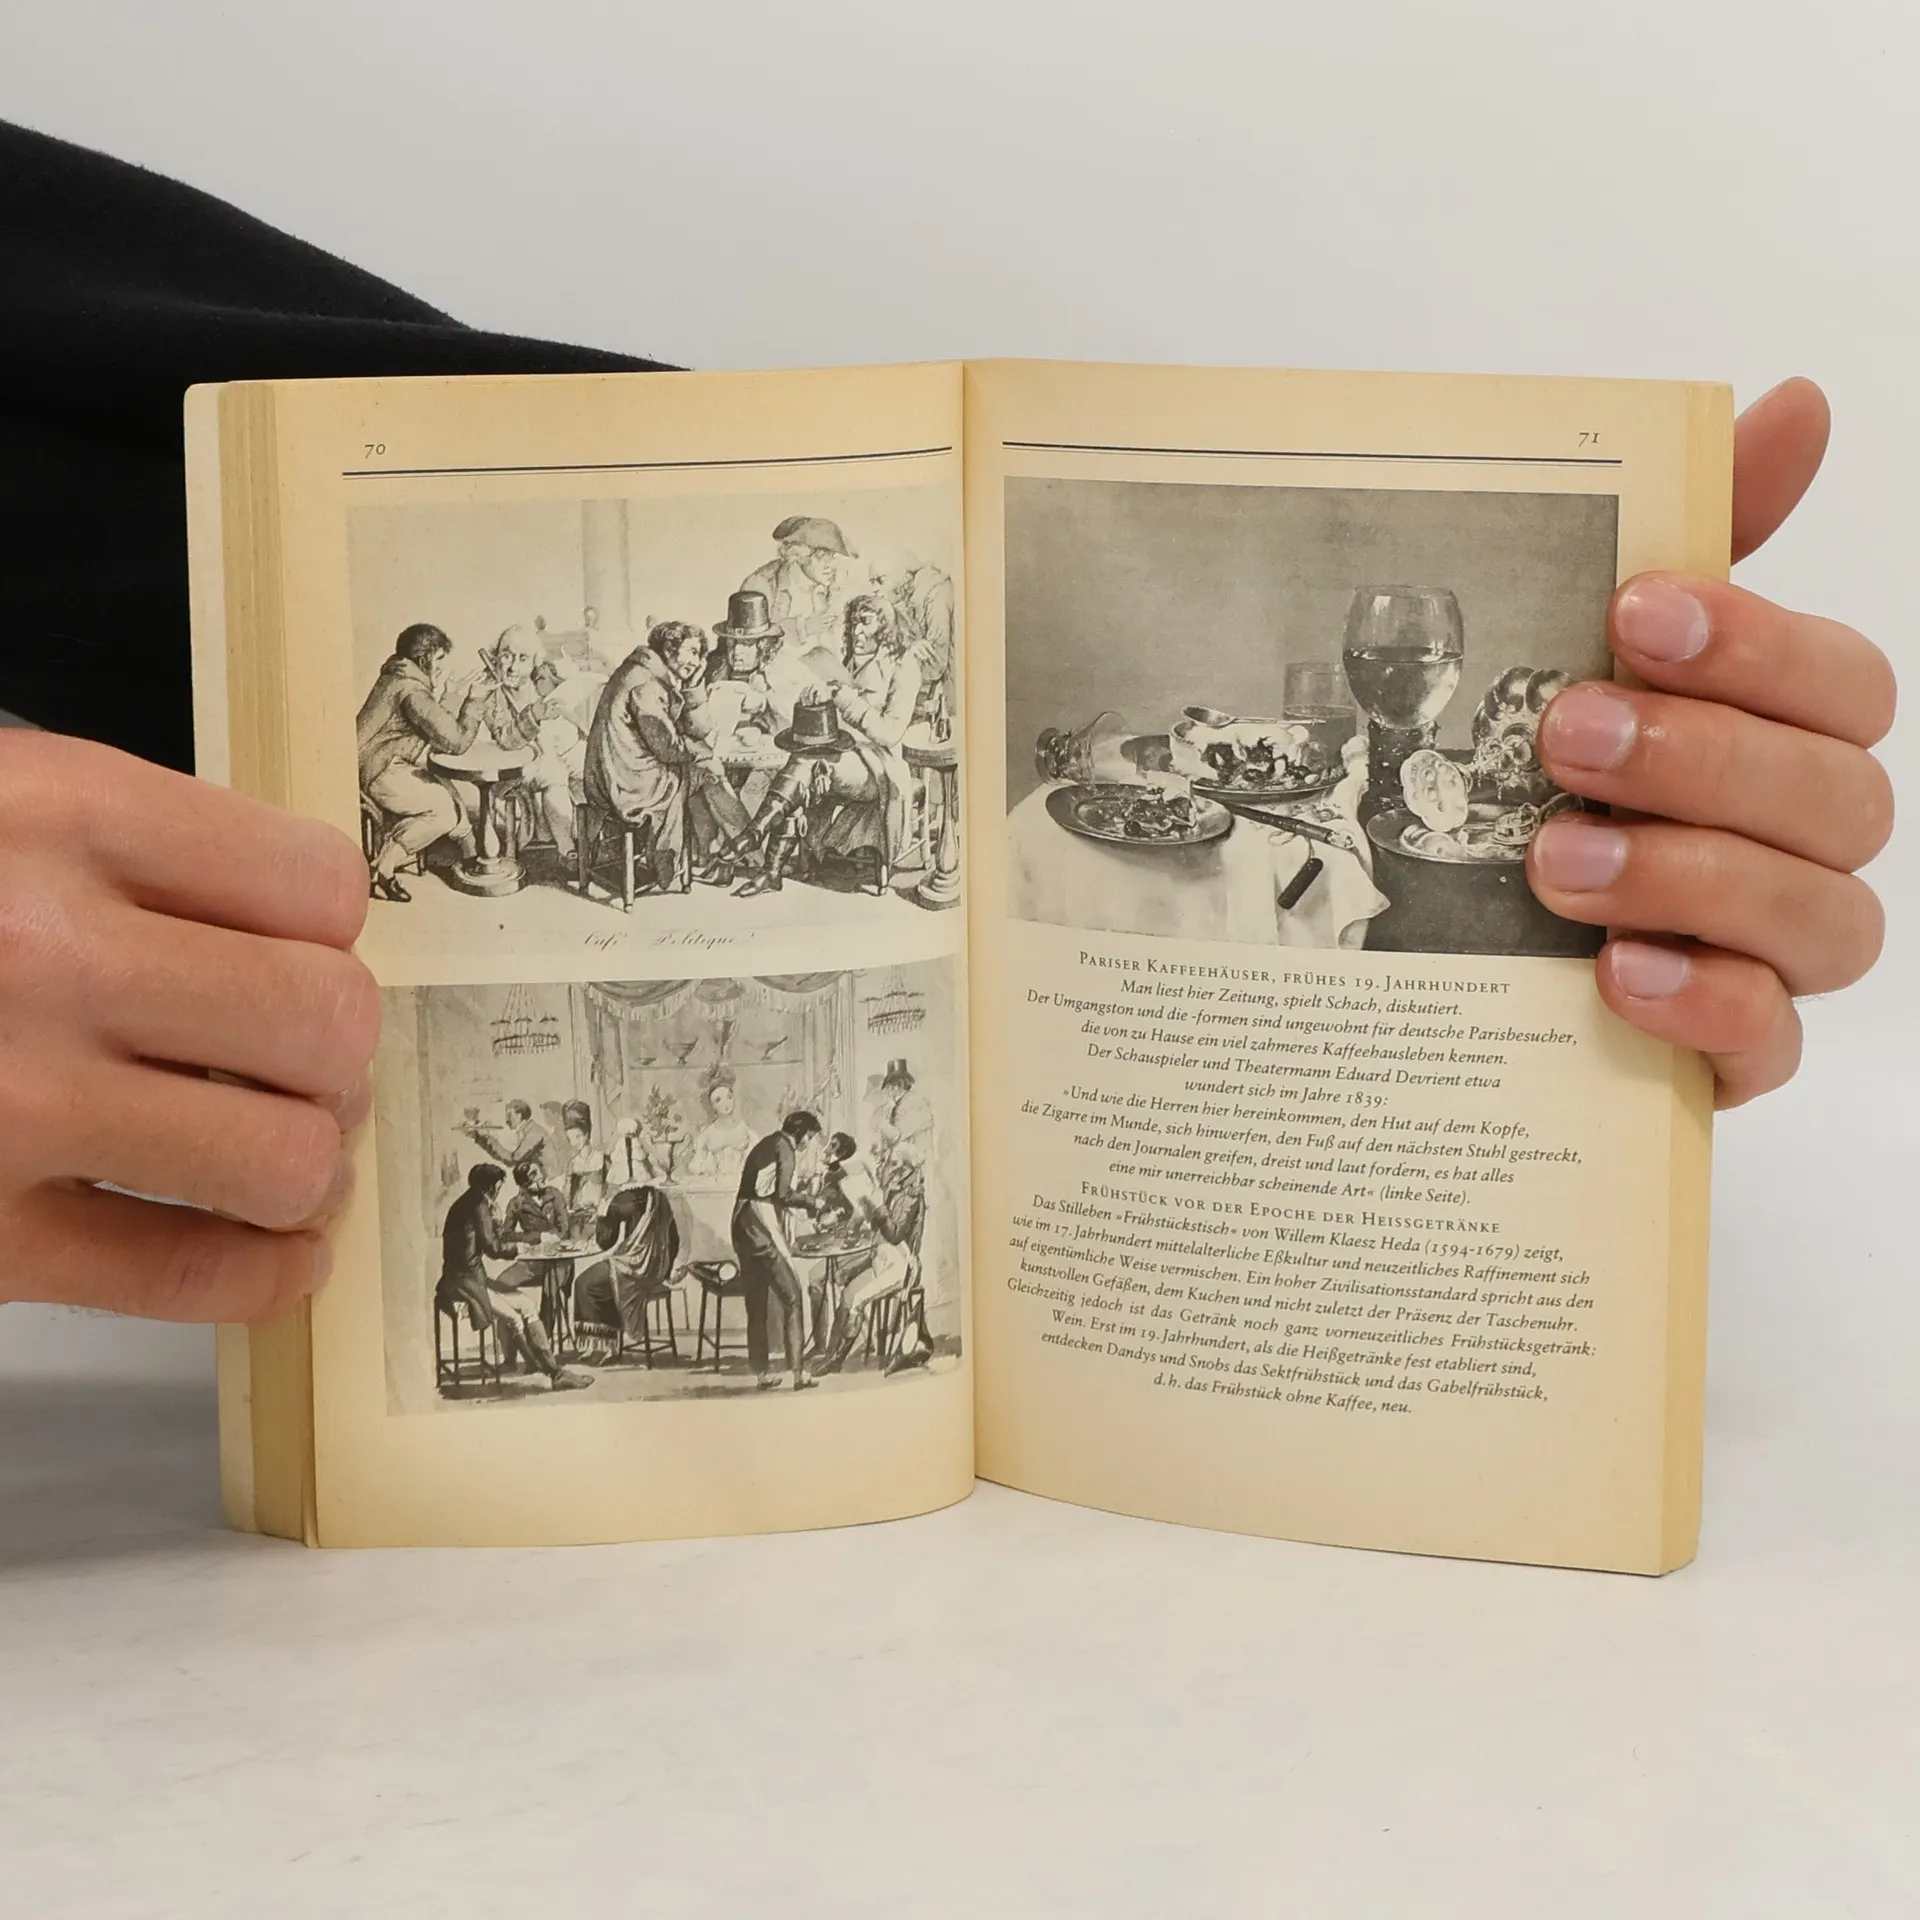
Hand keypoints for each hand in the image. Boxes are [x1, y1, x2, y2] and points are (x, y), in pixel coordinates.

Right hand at [0, 735, 379, 1319]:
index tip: (302, 950)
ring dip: (308, 1163)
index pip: (317, 886)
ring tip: (279, 1149)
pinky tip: (275, 1252)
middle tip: (302, 1062)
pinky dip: (264, 1276)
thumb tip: (296, 929)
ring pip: (285, 1160)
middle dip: (335, 1051)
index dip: (327, 929)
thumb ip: (124, 849)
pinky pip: (190, 1278)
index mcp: (55, 816)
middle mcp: (45, 958)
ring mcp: (11, 1109)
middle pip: (324, 1022)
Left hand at [1529, 379, 1893, 1107]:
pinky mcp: (1729, 1050)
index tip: (1634, 612)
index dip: (1756, 643)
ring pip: (1826, 918)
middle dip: (1703, 757)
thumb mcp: (1592, 653)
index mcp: (1786, 736)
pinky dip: (1704, 1002)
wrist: (1444, 941)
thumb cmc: (1550, 780)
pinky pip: (1771, 1043)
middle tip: (1566, 736)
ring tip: (1558, 862)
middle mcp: (1801, 840)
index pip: (1843, 683)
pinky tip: (1616, 973)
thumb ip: (1699, 540)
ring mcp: (1775, 952)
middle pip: (1840, 796)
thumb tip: (1798, 402)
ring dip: (1692, 876)